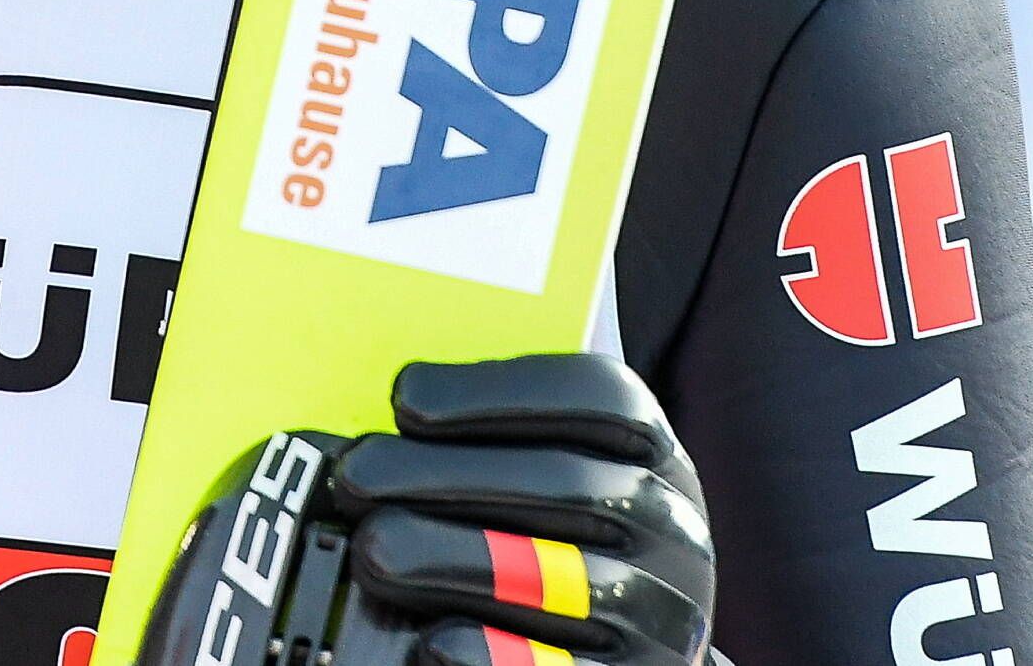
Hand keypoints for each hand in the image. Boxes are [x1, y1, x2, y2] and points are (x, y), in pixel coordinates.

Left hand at [328, 356, 714, 665]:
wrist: (637, 654)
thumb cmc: (568, 546)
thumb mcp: (564, 478)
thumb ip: (499, 445)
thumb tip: (398, 415)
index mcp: (658, 457)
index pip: (602, 398)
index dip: (499, 392)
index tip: (404, 398)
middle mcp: (676, 531)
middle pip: (568, 485)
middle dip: (447, 474)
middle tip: (356, 476)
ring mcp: (667, 615)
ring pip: (566, 578)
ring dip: (456, 558)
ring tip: (372, 549)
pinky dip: (497, 655)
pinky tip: (434, 641)